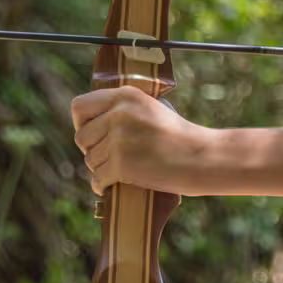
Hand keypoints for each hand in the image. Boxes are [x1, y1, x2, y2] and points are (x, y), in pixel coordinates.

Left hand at [71, 86, 216, 195]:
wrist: (202, 157)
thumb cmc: (180, 137)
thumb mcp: (152, 109)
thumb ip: (123, 111)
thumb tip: (92, 126)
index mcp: (126, 96)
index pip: (80, 106)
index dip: (82, 122)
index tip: (93, 133)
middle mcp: (119, 114)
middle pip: (81, 137)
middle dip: (93, 149)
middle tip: (112, 156)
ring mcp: (119, 139)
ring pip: (90, 160)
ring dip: (102, 168)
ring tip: (124, 169)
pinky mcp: (121, 163)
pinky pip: (97, 179)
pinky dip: (103, 186)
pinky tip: (113, 185)